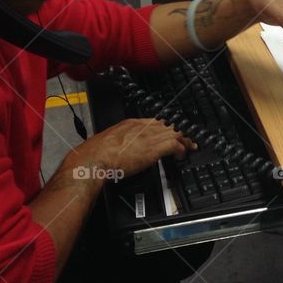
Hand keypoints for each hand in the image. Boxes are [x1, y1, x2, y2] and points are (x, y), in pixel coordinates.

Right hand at [71, 118, 195, 179]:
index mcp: (131, 124)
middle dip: (180, 133)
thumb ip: (119, 142)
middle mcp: (142, 127)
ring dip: (184, 141)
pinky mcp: (152, 149)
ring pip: (175, 133)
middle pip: (168, 126)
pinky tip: (181, 156)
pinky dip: (181, 150)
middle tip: (187, 140)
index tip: (171, 133)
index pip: (155, 122)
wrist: (93, 160)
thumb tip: (121, 150)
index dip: (166, 128)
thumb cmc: (95, 154)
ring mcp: (148, 137)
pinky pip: (174, 145)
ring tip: (189, 148)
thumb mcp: (108, 142)